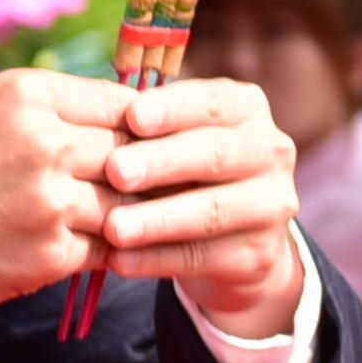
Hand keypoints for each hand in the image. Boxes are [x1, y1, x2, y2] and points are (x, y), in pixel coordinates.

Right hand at [0, 72, 144, 311]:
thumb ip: (46, 106)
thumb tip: (117, 112)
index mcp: (26, 96)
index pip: (123, 103)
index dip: (141, 125)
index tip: (145, 140)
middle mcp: (43, 143)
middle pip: (133, 154)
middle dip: (141, 171)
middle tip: (149, 183)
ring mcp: (49, 203)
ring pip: (126, 205)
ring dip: (127, 214)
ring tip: (125, 218)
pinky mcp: (48, 255)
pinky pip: (105, 250)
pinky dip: (103, 250)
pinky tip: (90, 246)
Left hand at [105, 75, 306, 343]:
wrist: (233, 239)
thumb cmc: (182, 171)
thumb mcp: (170, 140)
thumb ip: (142, 127)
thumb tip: (90, 115)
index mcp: (245, 110)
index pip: (211, 102)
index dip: (172, 109)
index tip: (132, 116)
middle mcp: (269, 152)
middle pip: (215, 154)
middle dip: (162, 163)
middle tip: (115, 171)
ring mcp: (271, 205)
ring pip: (211, 212)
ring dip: (158, 220)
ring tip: (113, 227)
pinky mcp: (258, 255)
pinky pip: (202, 257)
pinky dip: (157, 259)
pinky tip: (120, 260)